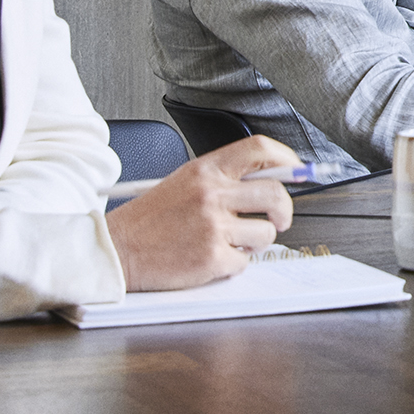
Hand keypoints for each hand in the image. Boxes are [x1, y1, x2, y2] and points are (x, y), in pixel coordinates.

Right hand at [108, 138, 296, 288]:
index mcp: (205, 170)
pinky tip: (211, 256)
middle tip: (279, 219)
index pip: (260, 149)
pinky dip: (233, 263)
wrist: (116, 250)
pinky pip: (245, 262)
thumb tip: (270, 180)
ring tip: (232, 241)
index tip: (297, 171)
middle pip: (275, 194)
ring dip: (255, 241)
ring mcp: (212, 227)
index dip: (287, 159)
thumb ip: (223, 178)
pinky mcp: (211, 258)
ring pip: (266, 233)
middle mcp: (211, 194)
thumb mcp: (184, 182)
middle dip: (284, 210)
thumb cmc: (150, 219)